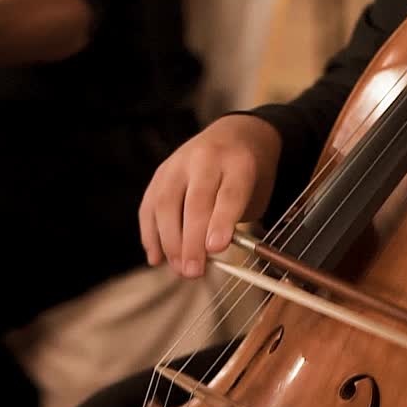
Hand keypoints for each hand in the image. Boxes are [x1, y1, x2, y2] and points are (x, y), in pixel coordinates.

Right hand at [139, 114, 282, 277]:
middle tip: (193, 272)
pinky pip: (150, 205)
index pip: (229, 193)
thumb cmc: (247, 174)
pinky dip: (150, 234)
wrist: (235, 134)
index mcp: (239, 162)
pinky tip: (157, 258)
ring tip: (179, 269)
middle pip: (195, 200)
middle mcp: (205, 158)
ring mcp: (178, 163)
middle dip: (191, 240)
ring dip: (169, 241)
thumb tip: (210, 255)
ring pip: (166, 202)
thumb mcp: (257, 192)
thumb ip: (236, 220)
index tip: (216, 249)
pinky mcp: (160, 173)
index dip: (221, 222)